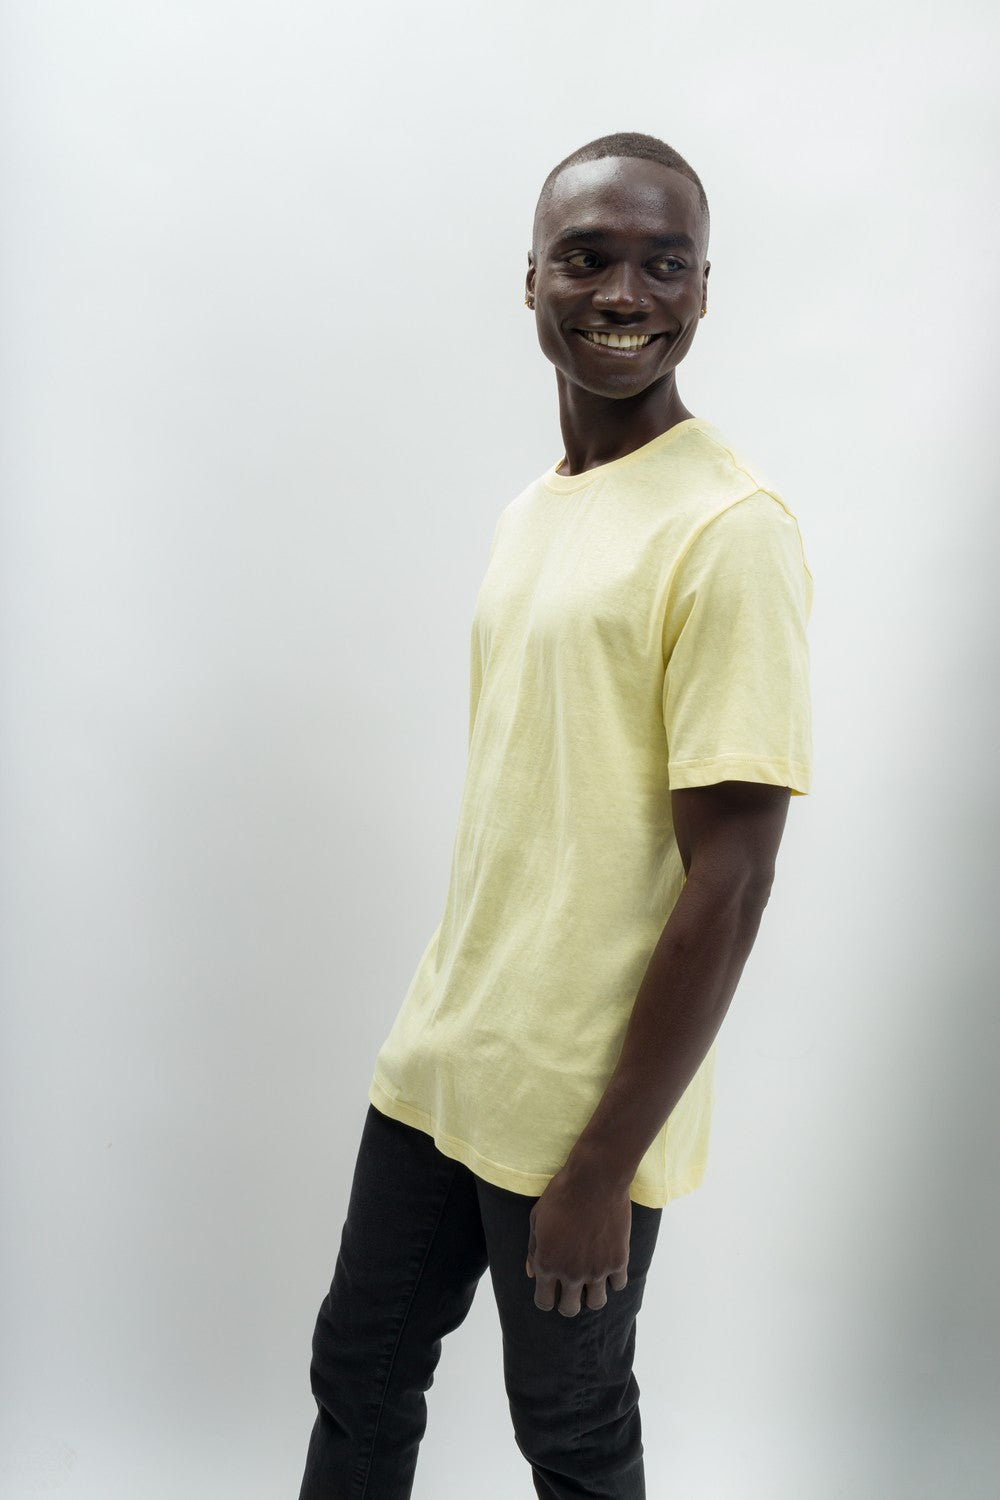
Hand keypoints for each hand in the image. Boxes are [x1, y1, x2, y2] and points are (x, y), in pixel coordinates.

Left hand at [525, 1166, 630, 1316]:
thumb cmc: (561, 1194)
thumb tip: (531, 1273)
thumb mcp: (536, 1219)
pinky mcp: (618, 1260)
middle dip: (568, 1302)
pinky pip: (619, 1285)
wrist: (595, 1179)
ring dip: (592, 1295)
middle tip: (572, 1288)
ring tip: (592, 1280)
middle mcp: (570, 1273)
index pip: (544, 1302)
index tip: (551, 1290)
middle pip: (570, 1310)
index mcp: (547, 1264)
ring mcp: (596, 1269)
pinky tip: (609, 1264)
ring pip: (596, 1303)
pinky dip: (614, 1278)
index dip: (546, 1299)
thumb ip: (533, 1250)